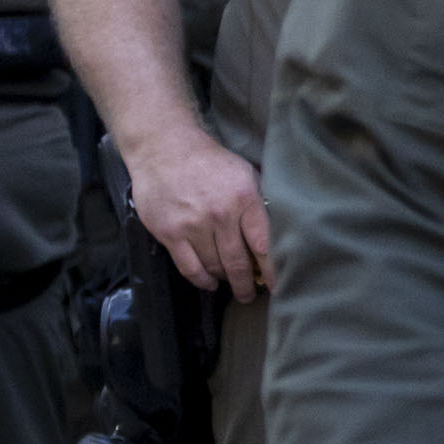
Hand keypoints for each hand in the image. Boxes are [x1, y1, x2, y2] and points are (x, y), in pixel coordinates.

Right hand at [126, 126, 271, 303]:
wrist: (165, 149)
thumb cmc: (209, 161)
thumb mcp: (243, 173)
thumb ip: (258, 202)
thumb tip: (276, 232)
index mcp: (244, 199)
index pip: (263, 244)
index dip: (273, 270)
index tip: (278, 286)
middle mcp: (220, 214)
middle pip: (238, 262)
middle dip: (246, 284)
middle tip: (250, 294)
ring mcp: (193, 225)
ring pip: (214, 266)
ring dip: (224, 280)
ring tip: (230, 285)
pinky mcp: (169, 233)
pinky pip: (189, 267)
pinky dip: (201, 280)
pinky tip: (209, 283)